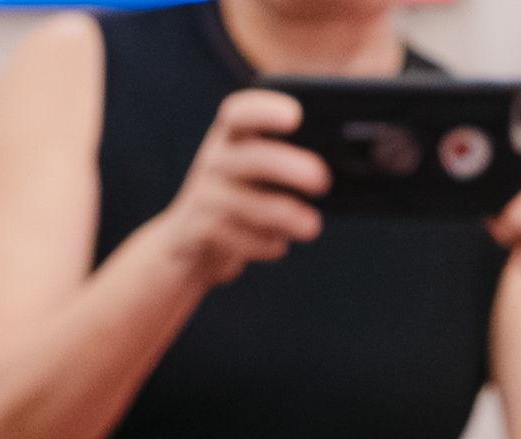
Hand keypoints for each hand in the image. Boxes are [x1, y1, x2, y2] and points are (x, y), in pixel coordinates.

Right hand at [160, 86, 325, 288]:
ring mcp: (206, 197)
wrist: (186, 246)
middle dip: (290, 168)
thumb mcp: (254, 171)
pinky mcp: (202, 232)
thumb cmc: (238, 199)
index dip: (266, 110)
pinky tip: (280, 246)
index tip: (296, 116)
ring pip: (249, 206)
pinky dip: (265, 244)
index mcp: (230, 137)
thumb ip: (285, 159)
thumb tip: (335, 163)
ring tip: (313, 226)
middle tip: (323, 180)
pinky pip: (239, 240)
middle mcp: (215, 161)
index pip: (240, 113)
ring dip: (286, 216)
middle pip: (254, 158)